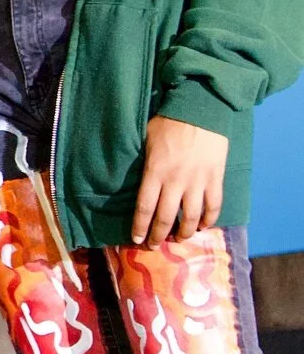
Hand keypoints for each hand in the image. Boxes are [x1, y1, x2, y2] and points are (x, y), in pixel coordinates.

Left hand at [131, 117, 228, 244]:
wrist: (200, 108)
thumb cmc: (168, 121)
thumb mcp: (146, 140)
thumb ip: (145, 162)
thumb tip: (137, 177)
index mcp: (154, 172)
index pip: (144, 207)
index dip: (140, 226)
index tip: (136, 239)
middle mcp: (175, 181)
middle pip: (166, 218)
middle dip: (158, 236)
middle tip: (153, 245)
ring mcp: (198, 181)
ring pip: (191, 217)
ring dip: (185, 232)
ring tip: (179, 239)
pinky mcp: (215, 178)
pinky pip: (214, 206)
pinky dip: (209, 220)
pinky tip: (204, 227)